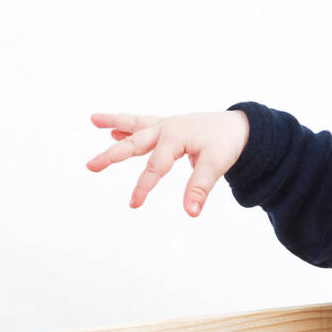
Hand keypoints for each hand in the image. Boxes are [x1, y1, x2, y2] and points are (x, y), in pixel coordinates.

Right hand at [85, 110, 249, 215]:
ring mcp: (166, 125)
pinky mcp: (169, 126)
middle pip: (134, 143)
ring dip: (114, 124)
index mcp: (176, 138)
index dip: (143, 186)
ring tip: (92, 119)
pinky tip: (112, 130)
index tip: (133, 204)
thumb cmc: (228, 143)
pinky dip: (127, 125)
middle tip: (90, 166)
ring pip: (135, 126)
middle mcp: (167, 129)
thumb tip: (191, 212)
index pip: (155, 166)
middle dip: (111, 155)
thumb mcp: (216, 166)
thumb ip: (199, 188)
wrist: (241, 127)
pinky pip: (143, 124)